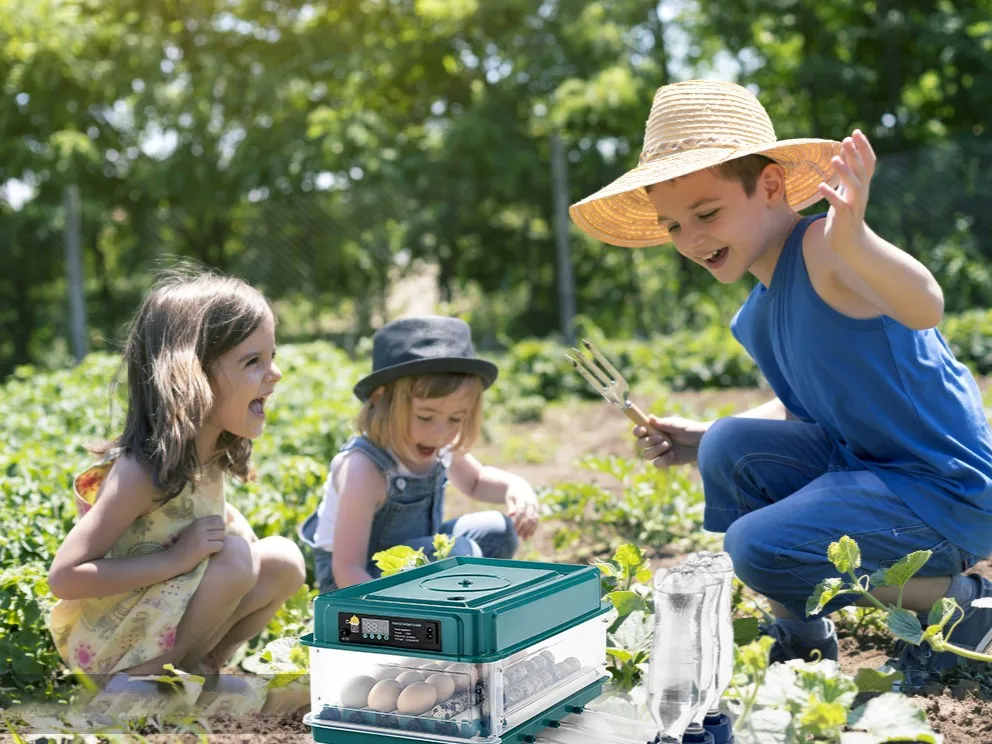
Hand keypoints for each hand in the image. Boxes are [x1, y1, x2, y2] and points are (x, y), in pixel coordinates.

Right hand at [170, 515, 224, 570]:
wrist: (173, 559)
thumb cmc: (184, 546)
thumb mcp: (193, 531)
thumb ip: (205, 526)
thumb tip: (224, 523)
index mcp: (198, 521)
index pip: (219, 518)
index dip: (219, 527)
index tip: (213, 533)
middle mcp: (200, 527)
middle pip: (222, 527)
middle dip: (219, 535)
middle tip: (212, 542)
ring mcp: (201, 537)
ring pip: (222, 536)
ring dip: (218, 543)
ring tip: (209, 547)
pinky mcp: (203, 547)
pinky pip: (220, 546)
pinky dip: (216, 550)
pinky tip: (209, 552)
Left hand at [506, 483, 539, 539]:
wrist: (521, 487)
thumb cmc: (512, 494)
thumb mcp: (510, 498)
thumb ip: (510, 506)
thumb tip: (510, 515)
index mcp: (523, 498)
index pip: (521, 511)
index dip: (517, 521)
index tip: (513, 528)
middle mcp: (531, 502)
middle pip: (528, 516)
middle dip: (523, 527)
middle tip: (517, 535)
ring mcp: (535, 506)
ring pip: (534, 519)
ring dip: (529, 529)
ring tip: (524, 538)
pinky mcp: (537, 509)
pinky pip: (537, 520)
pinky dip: (534, 528)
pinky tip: (529, 535)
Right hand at [632, 415, 709, 468]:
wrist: (704, 443)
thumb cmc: (691, 430)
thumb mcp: (677, 425)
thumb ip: (663, 424)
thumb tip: (649, 417)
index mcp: (655, 429)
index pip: (639, 430)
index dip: (638, 431)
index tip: (644, 430)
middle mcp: (654, 440)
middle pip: (639, 444)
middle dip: (648, 441)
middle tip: (661, 438)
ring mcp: (659, 452)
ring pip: (646, 455)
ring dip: (655, 450)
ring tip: (669, 445)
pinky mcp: (665, 461)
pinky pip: (656, 464)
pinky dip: (663, 460)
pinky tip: (673, 455)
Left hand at [818, 129, 875, 252]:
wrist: (849, 242)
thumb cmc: (846, 213)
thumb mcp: (847, 190)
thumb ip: (847, 173)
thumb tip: (844, 152)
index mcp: (862, 186)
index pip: (868, 163)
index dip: (864, 148)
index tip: (856, 132)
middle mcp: (861, 194)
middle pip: (862, 171)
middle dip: (855, 155)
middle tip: (846, 140)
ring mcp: (854, 206)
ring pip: (854, 186)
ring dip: (845, 173)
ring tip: (834, 160)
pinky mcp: (844, 218)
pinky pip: (839, 205)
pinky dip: (831, 195)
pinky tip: (821, 186)